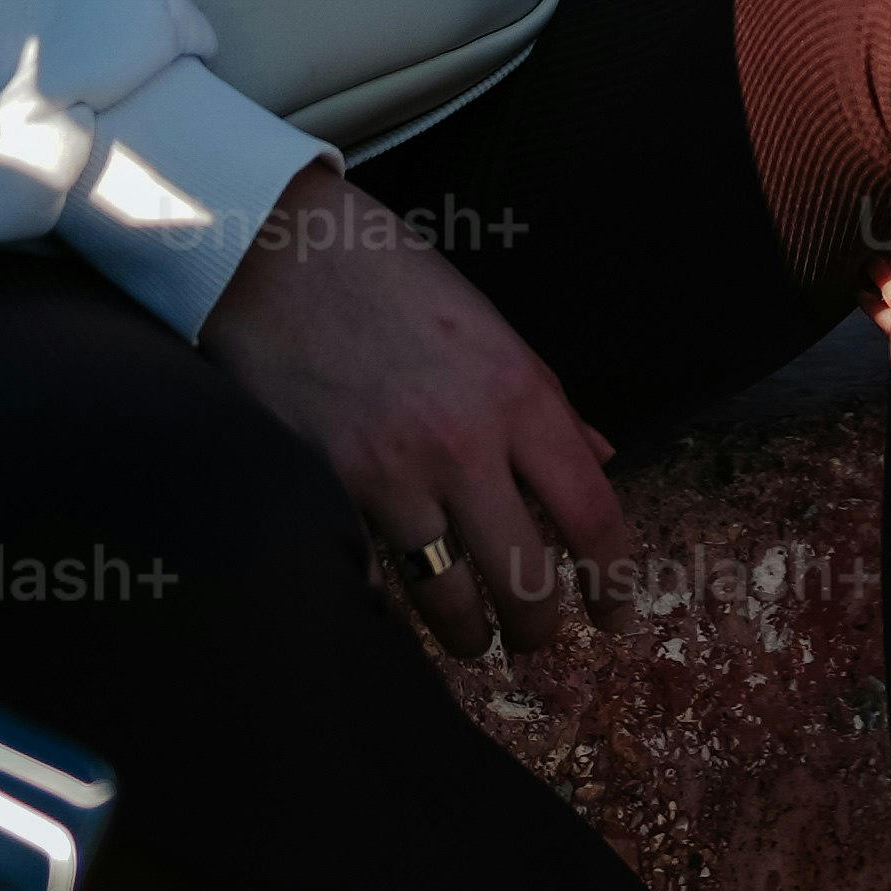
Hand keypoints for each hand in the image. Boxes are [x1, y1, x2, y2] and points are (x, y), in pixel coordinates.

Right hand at [193, 166, 635, 656]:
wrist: (276, 252)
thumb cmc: (386, 277)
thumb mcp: (487, 324)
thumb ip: (546, 404)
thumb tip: (600, 459)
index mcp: (519, 391)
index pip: (593, 515)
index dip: (614, 581)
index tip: (615, 613)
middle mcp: (465, 441)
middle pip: (527, 581)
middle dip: (538, 629)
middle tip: (534, 638)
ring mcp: (394, 472)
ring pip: (451, 600)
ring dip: (470, 634)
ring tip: (472, 638)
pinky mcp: (331, 490)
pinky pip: (378, 576)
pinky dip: (394, 602)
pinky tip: (400, 604)